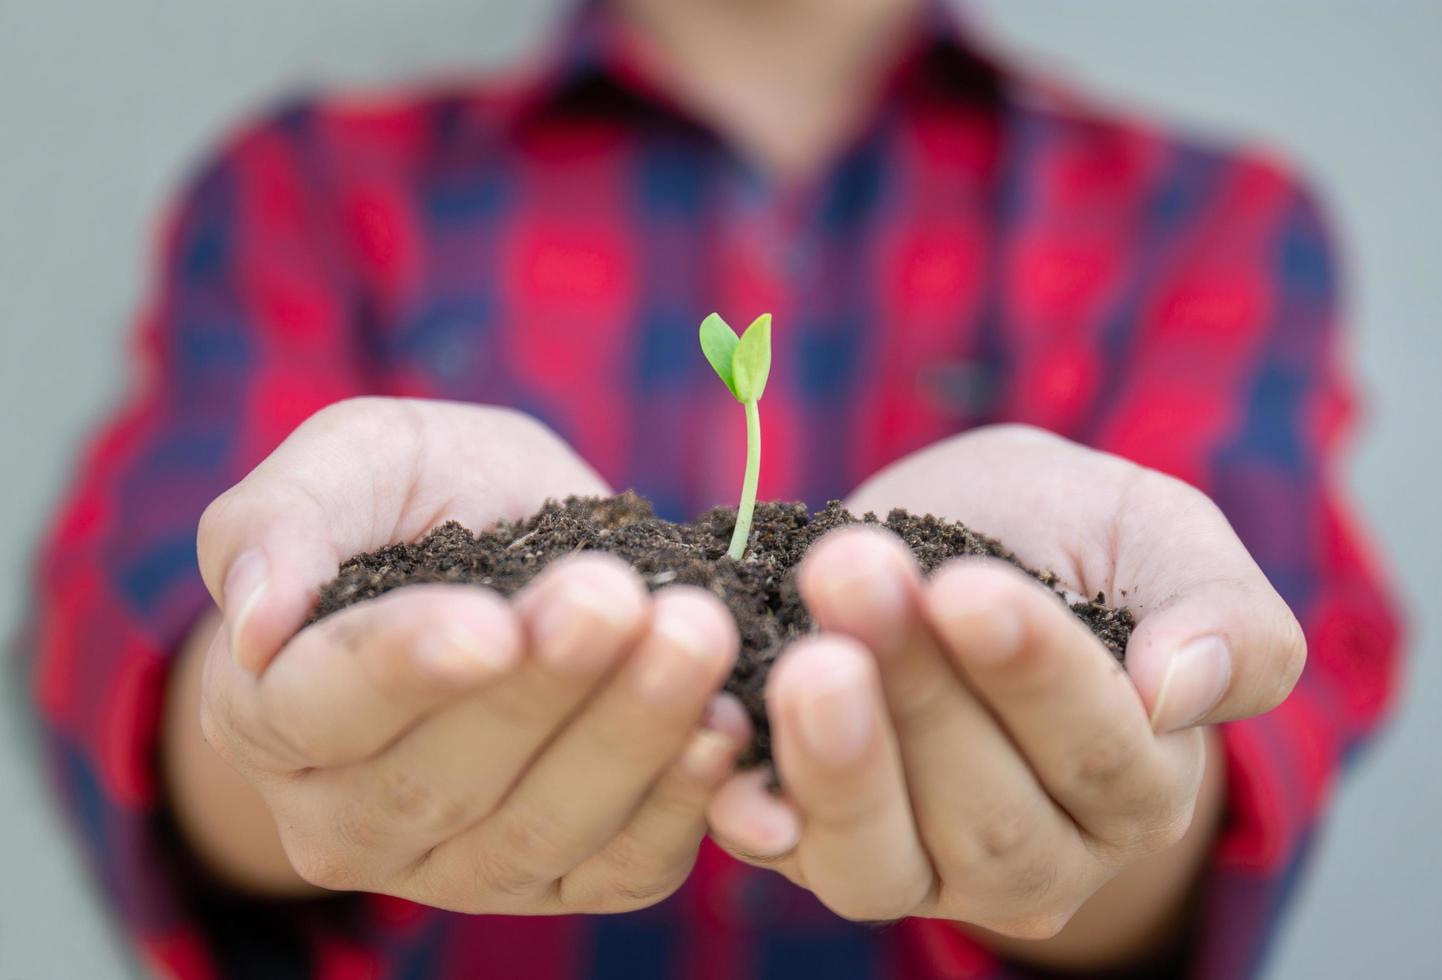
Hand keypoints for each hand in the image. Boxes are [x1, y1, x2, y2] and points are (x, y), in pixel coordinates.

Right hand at [193, 397, 749, 912]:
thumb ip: (281, 521)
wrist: (508, 555)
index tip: (492, 621)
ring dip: (627, 738)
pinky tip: (722, 728)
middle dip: (544, 690)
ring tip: (692, 640)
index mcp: (272, 713)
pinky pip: (620, 868)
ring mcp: (458, 867)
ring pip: (538, 832)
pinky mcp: (564, 879)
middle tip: (618, 599)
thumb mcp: (351, 466)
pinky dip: (680, 805)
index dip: (405, 667)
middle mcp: (351, 818)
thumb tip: (255, 624)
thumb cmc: (415, 503)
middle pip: (441, 783)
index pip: (322, 708)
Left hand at [707, 425, 1303, 943]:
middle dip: (919, 696)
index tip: (967, 588)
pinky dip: (750, 805)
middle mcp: (1042, 849)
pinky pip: (787, 852)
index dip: (1034, 675)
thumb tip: (1180, 689)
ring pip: (884, 865)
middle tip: (857, 576)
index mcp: (1139, 775)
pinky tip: (720, 739)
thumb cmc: (1061, 537)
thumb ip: (1218, 610)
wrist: (944, 545)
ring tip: (804, 663)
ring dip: (838, 765)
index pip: (1103, 751)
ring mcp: (926, 865)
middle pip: (988, 815)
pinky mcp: (824, 846)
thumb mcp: (1154, 534)